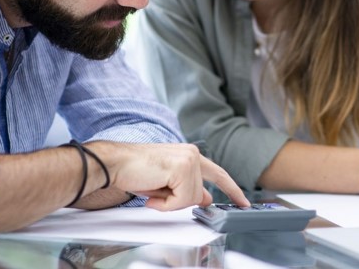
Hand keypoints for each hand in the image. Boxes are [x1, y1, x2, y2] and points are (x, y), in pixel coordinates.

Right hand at [85, 142, 248, 210]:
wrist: (115, 164)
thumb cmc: (135, 171)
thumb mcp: (167, 183)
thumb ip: (188, 187)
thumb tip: (206, 198)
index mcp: (190, 154)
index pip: (217, 174)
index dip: (231, 189)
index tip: (243, 202)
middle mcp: (193, 154)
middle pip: (200, 194)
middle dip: (178, 201)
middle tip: (156, 193)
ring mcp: (190, 160)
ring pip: (191, 199)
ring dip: (169, 202)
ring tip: (152, 189)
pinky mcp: (183, 168)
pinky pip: (182, 200)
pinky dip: (165, 204)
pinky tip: (152, 192)